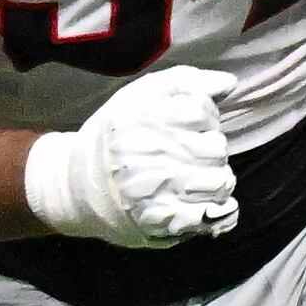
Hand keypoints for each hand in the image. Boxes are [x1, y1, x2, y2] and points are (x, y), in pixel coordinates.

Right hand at [24, 68, 240, 248]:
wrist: (76, 188)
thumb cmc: (115, 137)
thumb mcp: (139, 97)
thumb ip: (185, 82)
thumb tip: (228, 82)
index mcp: (137, 121)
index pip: (201, 111)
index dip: (205, 115)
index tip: (190, 123)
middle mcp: (145, 156)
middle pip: (216, 147)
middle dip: (210, 147)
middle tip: (190, 153)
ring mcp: (155, 192)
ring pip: (221, 181)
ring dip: (217, 178)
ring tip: (196, 176)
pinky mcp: (164, 223)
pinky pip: (215, 214)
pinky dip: (218, 208)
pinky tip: (200, 200)